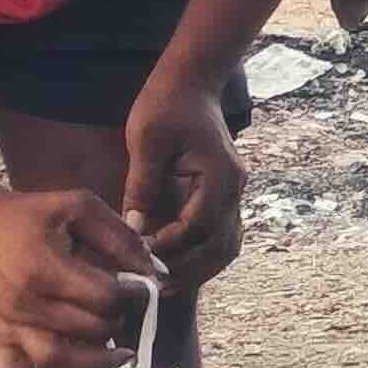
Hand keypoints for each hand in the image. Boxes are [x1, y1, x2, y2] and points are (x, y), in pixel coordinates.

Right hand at [0, 184, 166, 367]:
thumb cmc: (27, 216)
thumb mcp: (77, 207)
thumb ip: (119, 236)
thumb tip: (153, 270)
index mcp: (44, 270)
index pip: (103, 298)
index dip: (132, 294)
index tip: (139, 285)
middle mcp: (25, 304)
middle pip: (88, 331)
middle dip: (118, 322)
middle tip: (125, 310)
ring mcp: (10, 325)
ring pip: (56, 363)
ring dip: (93, 363)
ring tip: (116, 354)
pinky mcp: (0, 337)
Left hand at [123, 82, 245, 288]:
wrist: (191, 83)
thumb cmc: (166, 104)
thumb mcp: (146, 140)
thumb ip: (142, 185)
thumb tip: (134, 227)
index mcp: (219, 174)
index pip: (200, 226)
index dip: (171, 245)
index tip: (141, 252)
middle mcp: (233, 188)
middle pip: (221, 245)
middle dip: (189, 268)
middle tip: (154, 284)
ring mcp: (232, 192)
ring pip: (226, 246)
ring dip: (199, 267)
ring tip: (166, 282)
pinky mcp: (222, 195)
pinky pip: (220, 235)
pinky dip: (202, 254)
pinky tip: (176, 263)